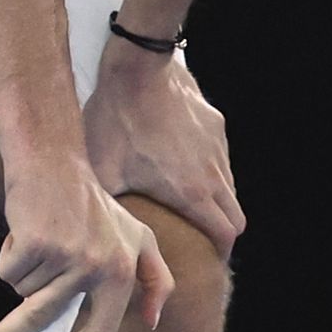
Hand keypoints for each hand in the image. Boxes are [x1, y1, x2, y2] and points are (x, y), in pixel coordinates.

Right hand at [0, 155, 170, 331]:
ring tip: (39, 242)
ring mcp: (65, 256)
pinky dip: (8, 257)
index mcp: (123, 272)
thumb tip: (153, 322)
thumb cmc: (94, 206)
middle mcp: (97, 267)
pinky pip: (7, 272)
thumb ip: (155, 280)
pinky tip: (24, 232)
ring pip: (24, 291)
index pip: (104, 330)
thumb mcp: (139, 238)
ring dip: (23, 273)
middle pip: (46, 318)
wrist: (55, 164)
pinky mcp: (35, 244)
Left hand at [82, 37, 246, 257]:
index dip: (220, 254)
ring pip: (230, 188)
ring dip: (218, 203)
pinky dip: (212, 174)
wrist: (138, 69)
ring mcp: (219, 149)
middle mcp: (214, 174)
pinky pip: (221, 160)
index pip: (225, 235)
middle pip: (237, 217)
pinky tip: (183, 165)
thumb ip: (107, 208)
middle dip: (224, 233)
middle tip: (201, 241)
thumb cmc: (117, 122)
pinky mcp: (217, 126)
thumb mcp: (104, 172)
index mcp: (192, 193)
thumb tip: (94, 236)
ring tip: (191, 205)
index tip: (208, 262)